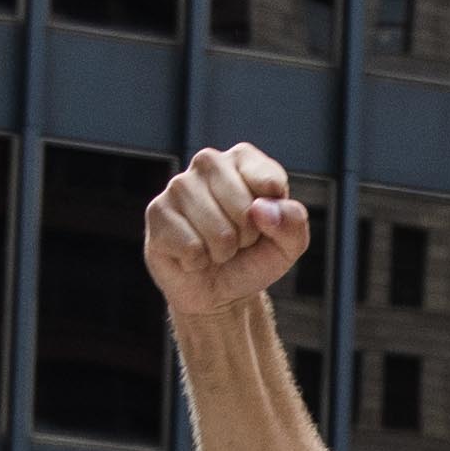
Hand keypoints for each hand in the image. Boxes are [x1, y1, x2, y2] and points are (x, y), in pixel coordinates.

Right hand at [147, 147, 311, 318]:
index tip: (263, 223)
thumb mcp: (288, 245)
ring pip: (218, 231)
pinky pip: (192, 247)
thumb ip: (292, 223)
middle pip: (244, 209)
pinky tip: (193, 255)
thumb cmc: (252, 258)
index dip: (273, 218)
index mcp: (243, 159)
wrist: (218, 290)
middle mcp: (208, 163)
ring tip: (215, 248)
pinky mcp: (157, 212)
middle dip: (247, 237)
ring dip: (222, 252)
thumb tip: (261, 209)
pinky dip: (198, 262)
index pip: (270, 183)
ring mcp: (178, 185)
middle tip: (236, 241)